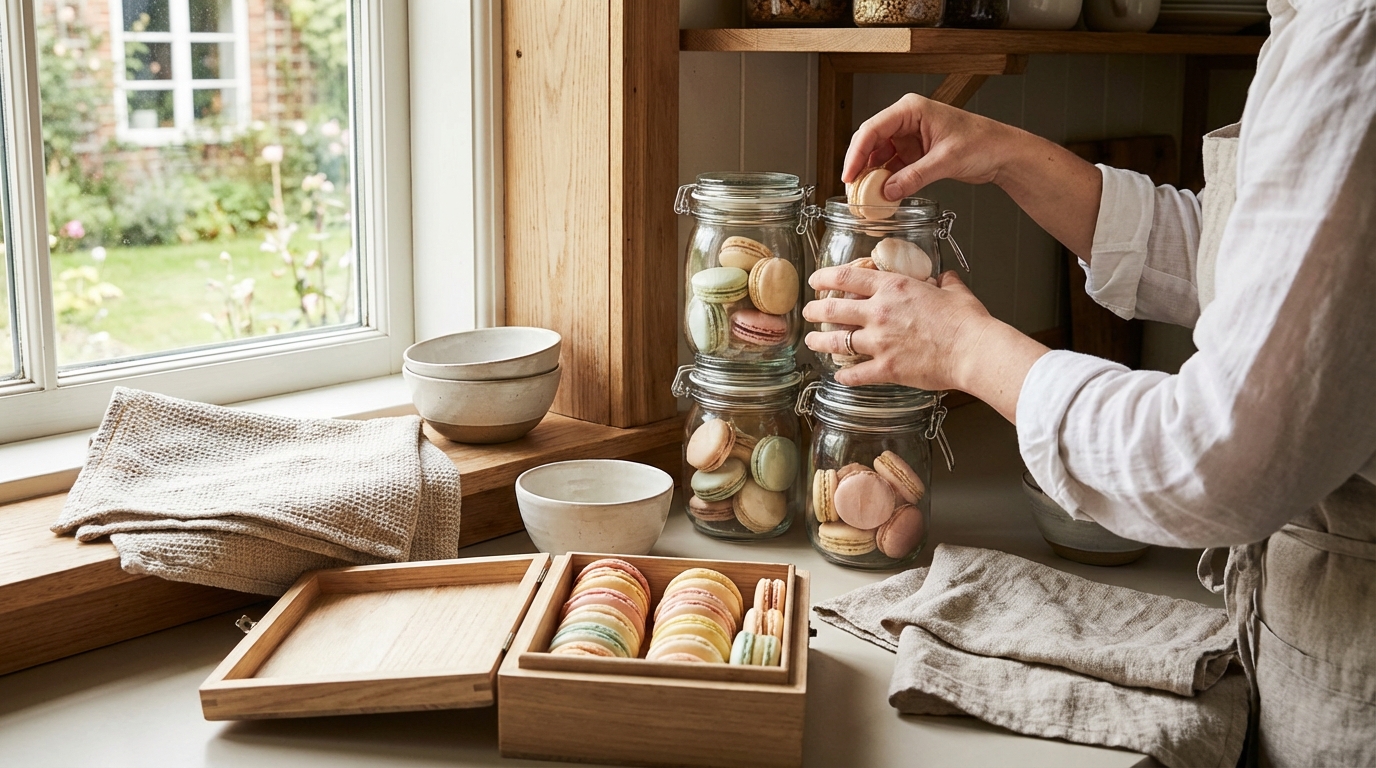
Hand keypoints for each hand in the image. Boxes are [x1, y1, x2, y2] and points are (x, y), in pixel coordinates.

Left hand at [803, 266, 1049, 422]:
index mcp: (893, 289)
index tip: (816, 280)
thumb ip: (943, 282)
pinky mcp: (885, 368)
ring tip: (812, 342)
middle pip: (833, 309)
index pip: (847, 278)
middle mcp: (879, 313)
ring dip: (819, 342)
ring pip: (837, 341)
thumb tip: (944, 278)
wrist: (973, 350)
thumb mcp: (954, 291)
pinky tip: (839, 378)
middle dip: (815, 311)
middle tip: (808, 312)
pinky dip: (845, 377)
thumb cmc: (967, 322)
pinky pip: (856, 375)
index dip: (825, 277)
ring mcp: (879, 342)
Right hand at [844, 94, 1018, 199]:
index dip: (856, 153)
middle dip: (860, 166)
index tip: (849, 175)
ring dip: (872, 175)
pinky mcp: (914, 152)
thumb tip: (887, 192)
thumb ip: (914, 177)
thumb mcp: (946, 160)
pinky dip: (886, 180)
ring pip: (879, 156)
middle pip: (870, 142)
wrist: (1001, 153)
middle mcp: (906, 120)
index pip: (873, 129)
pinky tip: (882, 194)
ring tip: (865, 195)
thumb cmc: (982, 142)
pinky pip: (892, 166)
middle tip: (852, 189)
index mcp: (911, 109)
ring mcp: (909, 137)